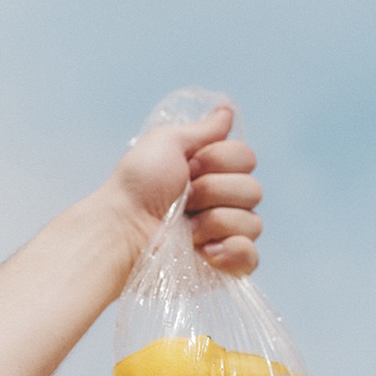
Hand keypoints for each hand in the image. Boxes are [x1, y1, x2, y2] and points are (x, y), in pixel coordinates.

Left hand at [106, 106, 262, 275]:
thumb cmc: (137, 185)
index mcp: (214, 172)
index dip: (219, 161)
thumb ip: (203, 129)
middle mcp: (224, 202)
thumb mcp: (166, 143)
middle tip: (183, 199)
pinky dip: (232, 252)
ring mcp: (226, 235)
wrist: (122, 229)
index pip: (247, 158)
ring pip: (253, 223)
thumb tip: (227, 109)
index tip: (189, 167)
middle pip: (253, 190)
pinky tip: (205, 251)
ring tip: (186, 228)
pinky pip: (251, 258)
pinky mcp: (225, 266)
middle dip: (214, 192)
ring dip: (214, 222)